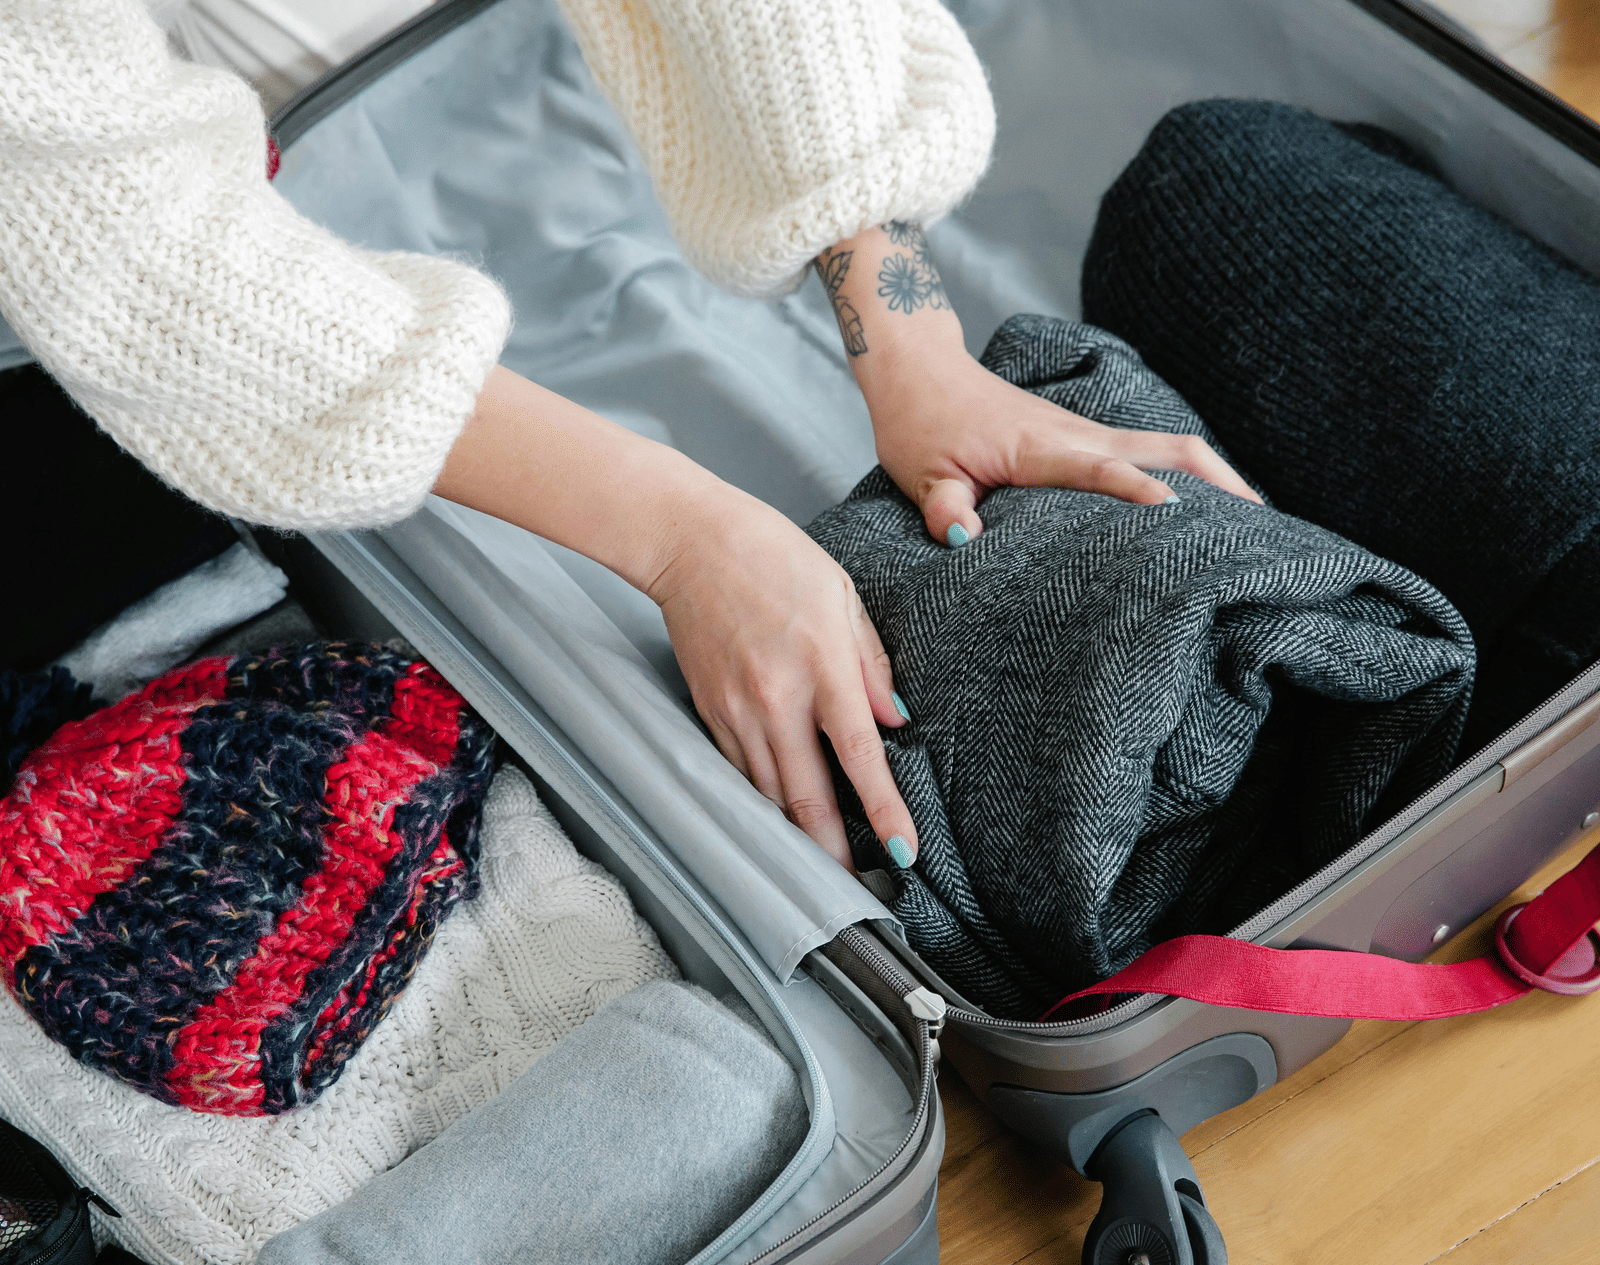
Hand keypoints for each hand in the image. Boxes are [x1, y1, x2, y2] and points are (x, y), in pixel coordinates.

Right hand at [435, 367, 916, 870]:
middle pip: (807, 797)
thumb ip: (871, 661)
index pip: (860, 756)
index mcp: (821, 665)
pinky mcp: (709, 711)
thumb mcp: (841, 593)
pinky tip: (782, 819)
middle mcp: (776, 698)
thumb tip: (896, 717)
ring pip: (770, 794)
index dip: (882, 812)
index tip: (902, 853)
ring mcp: (736, 710)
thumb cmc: (773, 556)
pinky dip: (763, 801)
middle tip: (854, 893)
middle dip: (832, 854)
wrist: (690, 541)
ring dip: (796, 836)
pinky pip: (742, 771)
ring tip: (822, 869)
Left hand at [867, 349, 1260, 544]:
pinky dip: (1186, 471)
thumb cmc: (921, 424)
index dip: (1137, 492)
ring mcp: (1085, 431)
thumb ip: (944, 508)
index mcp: (1039, 448)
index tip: (1177, 516)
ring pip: (1167, 447)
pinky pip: (1148, 451)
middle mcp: (1076, 433)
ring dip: (1212, 477)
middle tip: (1263, 525)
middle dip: (1216, 482)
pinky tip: (1205, 506)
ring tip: (1256, 522)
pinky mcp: (1084, 436)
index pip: (1101, 469)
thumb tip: (963, 539)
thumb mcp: (921, 474)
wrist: (921, 370)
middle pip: (1166, 449)